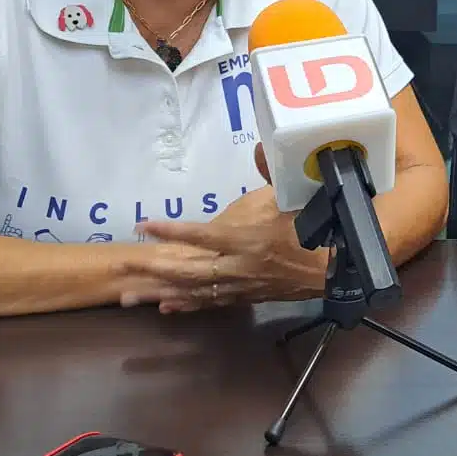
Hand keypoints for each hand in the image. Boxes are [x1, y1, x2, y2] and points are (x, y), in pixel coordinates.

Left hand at [128, 185, 325, 312]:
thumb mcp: (293, 195)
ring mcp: (239, 285)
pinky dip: (186, 305)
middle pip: (187, 271)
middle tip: (121, 270)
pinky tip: (165, 308)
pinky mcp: (245, 297)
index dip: (171, 231)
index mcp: (246, 239)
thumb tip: (261, 147)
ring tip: (128, 298)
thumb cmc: (314, 228)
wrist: (335, 269)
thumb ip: (273, 173)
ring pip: (193, 292)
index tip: (144, 226)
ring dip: (160, 294)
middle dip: (153, 271)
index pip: (201, 235)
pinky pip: (210, 303)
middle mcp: (237, 266)